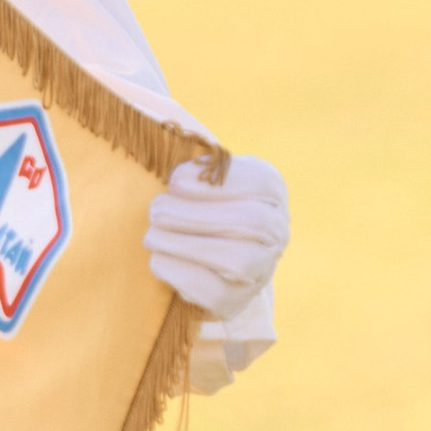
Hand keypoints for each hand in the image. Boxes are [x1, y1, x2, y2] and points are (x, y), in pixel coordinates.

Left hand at [145, 152, 288, 321]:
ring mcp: (261, 271)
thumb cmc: (199, 204)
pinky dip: (177, 271)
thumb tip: (178, 129)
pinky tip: (159, 259)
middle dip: (193, 215)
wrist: (204, 261)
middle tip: (156, 210)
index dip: (215, 182)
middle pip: (249, 222)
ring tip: (152, 235)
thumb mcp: (202, 174)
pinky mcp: (234, 302)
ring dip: (181, 243)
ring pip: (235, 258)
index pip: (260, 183)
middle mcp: (277, 232)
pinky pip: (211, 290)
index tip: (175, 181)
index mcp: (271, 192)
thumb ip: (196, 158)